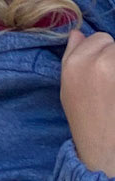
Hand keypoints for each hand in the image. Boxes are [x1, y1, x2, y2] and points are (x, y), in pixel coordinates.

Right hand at [61, 27, 114, 175]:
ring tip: (113, 88)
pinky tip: (114, 94)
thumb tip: (77, 33)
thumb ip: (73, 56)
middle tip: (110, 82)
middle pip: (114, 44)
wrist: (103, 147)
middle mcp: (96, 62)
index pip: (98, 38)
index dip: (102, 53)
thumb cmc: (85, 119)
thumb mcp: (69, 88)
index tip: (104, 73)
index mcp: (75, 64)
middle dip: (113, 57)